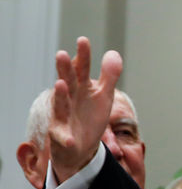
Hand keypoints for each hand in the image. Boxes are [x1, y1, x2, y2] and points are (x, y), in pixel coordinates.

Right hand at [49, 37, 122, 182]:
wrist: (81, 147)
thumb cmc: (90, 117)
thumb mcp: (103, 96)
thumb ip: (109, 76)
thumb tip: (113, 52)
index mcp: (80, 88)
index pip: (80, 69)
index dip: (82, 56)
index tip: (83, 40)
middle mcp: (69, 99)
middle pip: (67, 82)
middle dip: (64, 70)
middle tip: (61, 54)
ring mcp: (63, 117)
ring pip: (60, 105)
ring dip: (60, 96)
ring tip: (60, 84)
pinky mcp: (61, 137)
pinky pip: (63, 138)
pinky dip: (65, 138)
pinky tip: (70, 139)